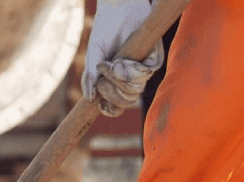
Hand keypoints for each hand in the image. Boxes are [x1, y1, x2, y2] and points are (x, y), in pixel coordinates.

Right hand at [81, 0, 163, 116]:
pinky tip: (123, 59)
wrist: (118, 8)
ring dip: (121, 78)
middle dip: (113, 91)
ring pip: (137, 88)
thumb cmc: (104, 31)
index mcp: (116, 83)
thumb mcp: (93, 56)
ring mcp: (143, 69)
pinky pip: (148, 73)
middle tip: (103, 72)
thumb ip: (89, 78)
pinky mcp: (155, 57)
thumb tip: (89, 99)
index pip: (118, 106)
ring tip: (114, 62)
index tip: (102, 105)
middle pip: (127, 100)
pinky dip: (133, 69)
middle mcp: (131, 78)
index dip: (111, 110)